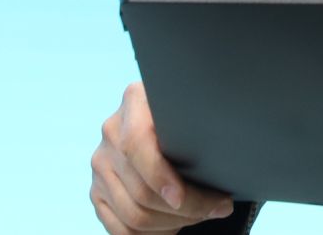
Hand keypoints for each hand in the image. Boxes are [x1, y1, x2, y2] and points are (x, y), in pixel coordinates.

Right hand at [91, 81, 236, 232]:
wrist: (165, 119)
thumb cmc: (192, 115)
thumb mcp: (194, 108)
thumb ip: (199, 125)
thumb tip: (224, 169)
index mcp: (135, 101)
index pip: (137, 145)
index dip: (160, 176)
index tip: (181, 197)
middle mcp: (112, 131)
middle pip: (141, 189)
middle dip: (185, 208)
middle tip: (219, 207)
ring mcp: (101, 163)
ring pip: (133, 214)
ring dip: (172, 224)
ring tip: (200, 215)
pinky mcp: (98, 191)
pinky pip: (120, 229)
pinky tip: (174, 227)